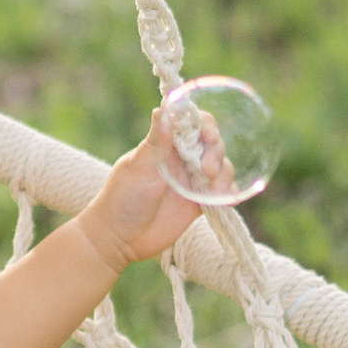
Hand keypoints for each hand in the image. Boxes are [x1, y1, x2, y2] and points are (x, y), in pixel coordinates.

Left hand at [72, 106, 218, 269]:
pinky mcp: (199, 203)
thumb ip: (155, 140)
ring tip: (212, 188)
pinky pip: (222, 193)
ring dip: (224, 174)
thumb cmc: (121, 198)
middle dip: (216, 152)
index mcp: (165, 145)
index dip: (206, 126)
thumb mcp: (138, 166)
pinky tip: (226, 198)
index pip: (194, 124)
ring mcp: (191, 181)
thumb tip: (164, 107)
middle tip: (206, 169)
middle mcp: (181, 160)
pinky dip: (229, 193)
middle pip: (212, 145)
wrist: (119, 240)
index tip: (208, 137)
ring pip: (222, 167)